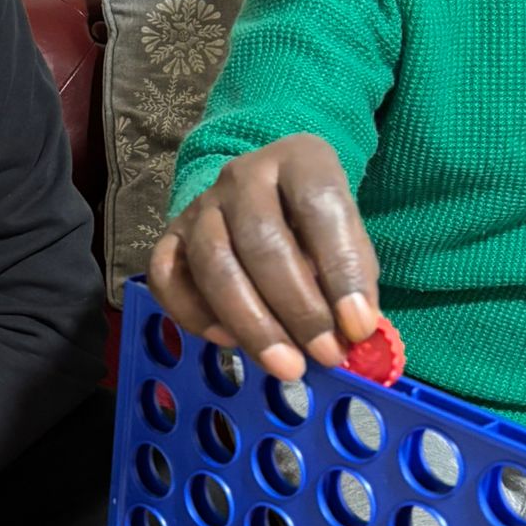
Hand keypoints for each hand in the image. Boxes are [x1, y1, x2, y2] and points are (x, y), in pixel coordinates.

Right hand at [150, 133, 380, 379]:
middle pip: (261, 240)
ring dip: (251, 323)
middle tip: (323, 353)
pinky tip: (229, 342)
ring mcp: (201, 204)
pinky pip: (167, 277)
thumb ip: (353, 274)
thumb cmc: (317, 221)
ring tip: (285, 365)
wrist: (268, 191)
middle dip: (296, 308)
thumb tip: (353, 332)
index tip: (358, 327)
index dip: (341, 270)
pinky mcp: (171, 235)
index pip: (319, 206)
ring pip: (214, 263)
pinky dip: (194, 316)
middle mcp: (243, 174)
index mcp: (300, 159)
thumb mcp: (348, 231)